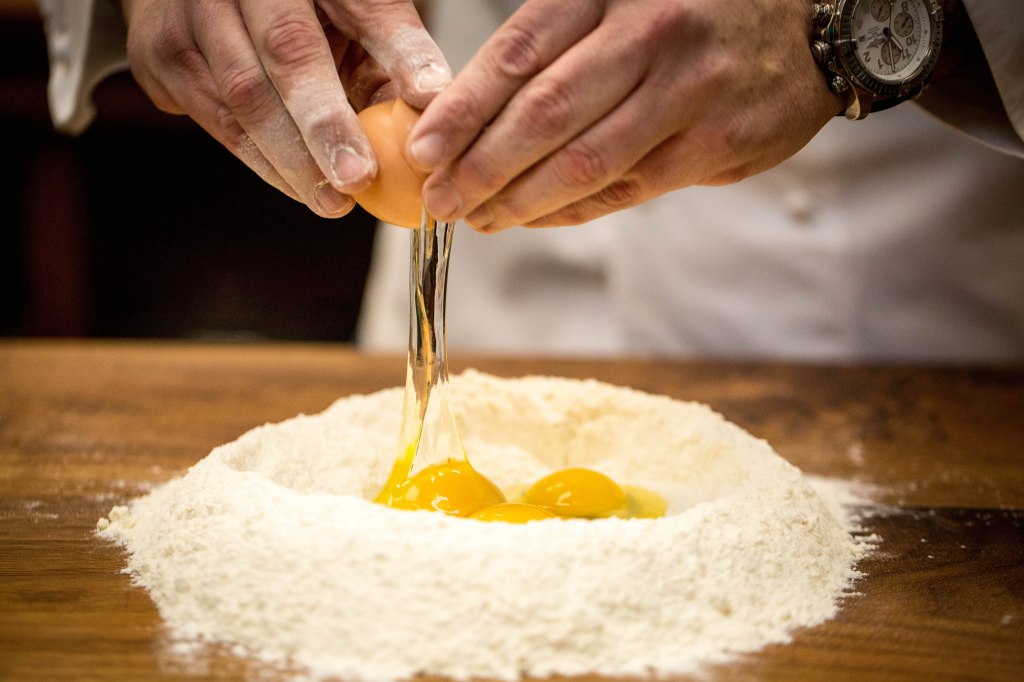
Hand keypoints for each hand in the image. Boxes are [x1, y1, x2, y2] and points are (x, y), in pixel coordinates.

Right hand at [120, 0, 450, 217]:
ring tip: (332, 200)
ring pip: (242, 98)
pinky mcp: (160, 54)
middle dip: (324, 127)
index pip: (364, 8)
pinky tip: (296, 184)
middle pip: (286, 56)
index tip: (425, 106)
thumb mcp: (352, 9)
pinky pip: (214, 119)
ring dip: (291, 160)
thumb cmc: (298, 5)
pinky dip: (261, 159)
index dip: (398, 56)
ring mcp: (189, 14)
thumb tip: (433, 113)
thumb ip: (392, 53)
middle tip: (356, 180)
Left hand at [406, 0, 841, 231]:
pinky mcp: (715, 145)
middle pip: (545, 112)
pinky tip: (533, 220)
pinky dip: (572, 210)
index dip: (464, 107)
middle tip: (440, 199)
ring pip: (585, 160)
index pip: (519, 52)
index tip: (423, 148)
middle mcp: (650, 35)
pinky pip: (627, 189)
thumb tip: (474, 109)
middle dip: (482, 165)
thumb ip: (560, 42)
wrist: (812, 29)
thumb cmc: (698, 13)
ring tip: (478, 219)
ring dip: (521, 199)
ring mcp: (687, 94)